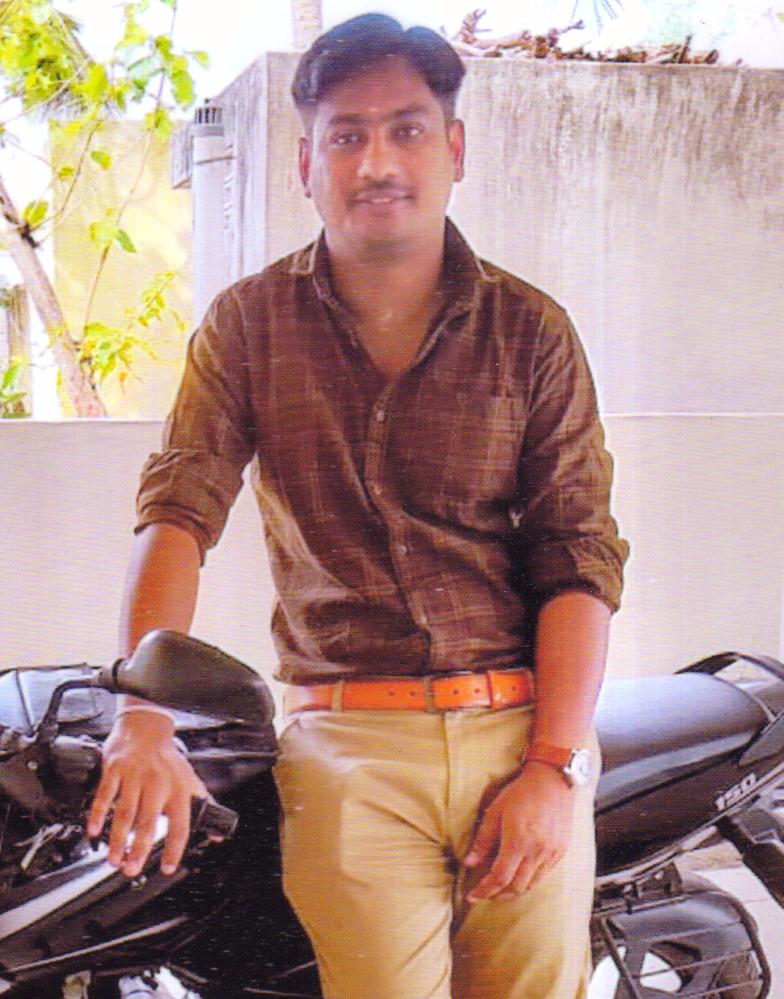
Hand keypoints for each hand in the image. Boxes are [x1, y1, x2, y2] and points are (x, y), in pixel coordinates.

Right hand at [87, 711, 206, 877]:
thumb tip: (217, 833)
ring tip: (114, 859)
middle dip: (139, 849)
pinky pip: (105, 795)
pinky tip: (95, 831)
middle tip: (131, 869)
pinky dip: (98, 815)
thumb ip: (203, 806)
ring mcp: (135, 776)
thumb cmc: (167, 759)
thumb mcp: (190, 780)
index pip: (180, 824)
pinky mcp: (115, 769)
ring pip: (125, 813)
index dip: (175, 849)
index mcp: (178, 789)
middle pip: (148, 822)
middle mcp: (157, 783)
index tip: (167, 868)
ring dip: (118, 839)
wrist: (146, 727)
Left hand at [463, 762, 575, 901]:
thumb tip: (469, 863)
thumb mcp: (496, 811)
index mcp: (518, 841)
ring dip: (514, 892)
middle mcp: (537, 852)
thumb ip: (483, 840)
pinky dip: (529, 882)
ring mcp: (551, 853)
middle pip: (516, 887)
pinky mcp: (560, 852)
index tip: (472, 896)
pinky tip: (519, 877)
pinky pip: (543, 876)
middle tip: (484, 895)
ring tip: (500, 891)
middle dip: (497, 895)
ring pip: (531, 885)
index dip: (484, 890)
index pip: (499, 877)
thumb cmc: (522, 792)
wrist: (552, 781)